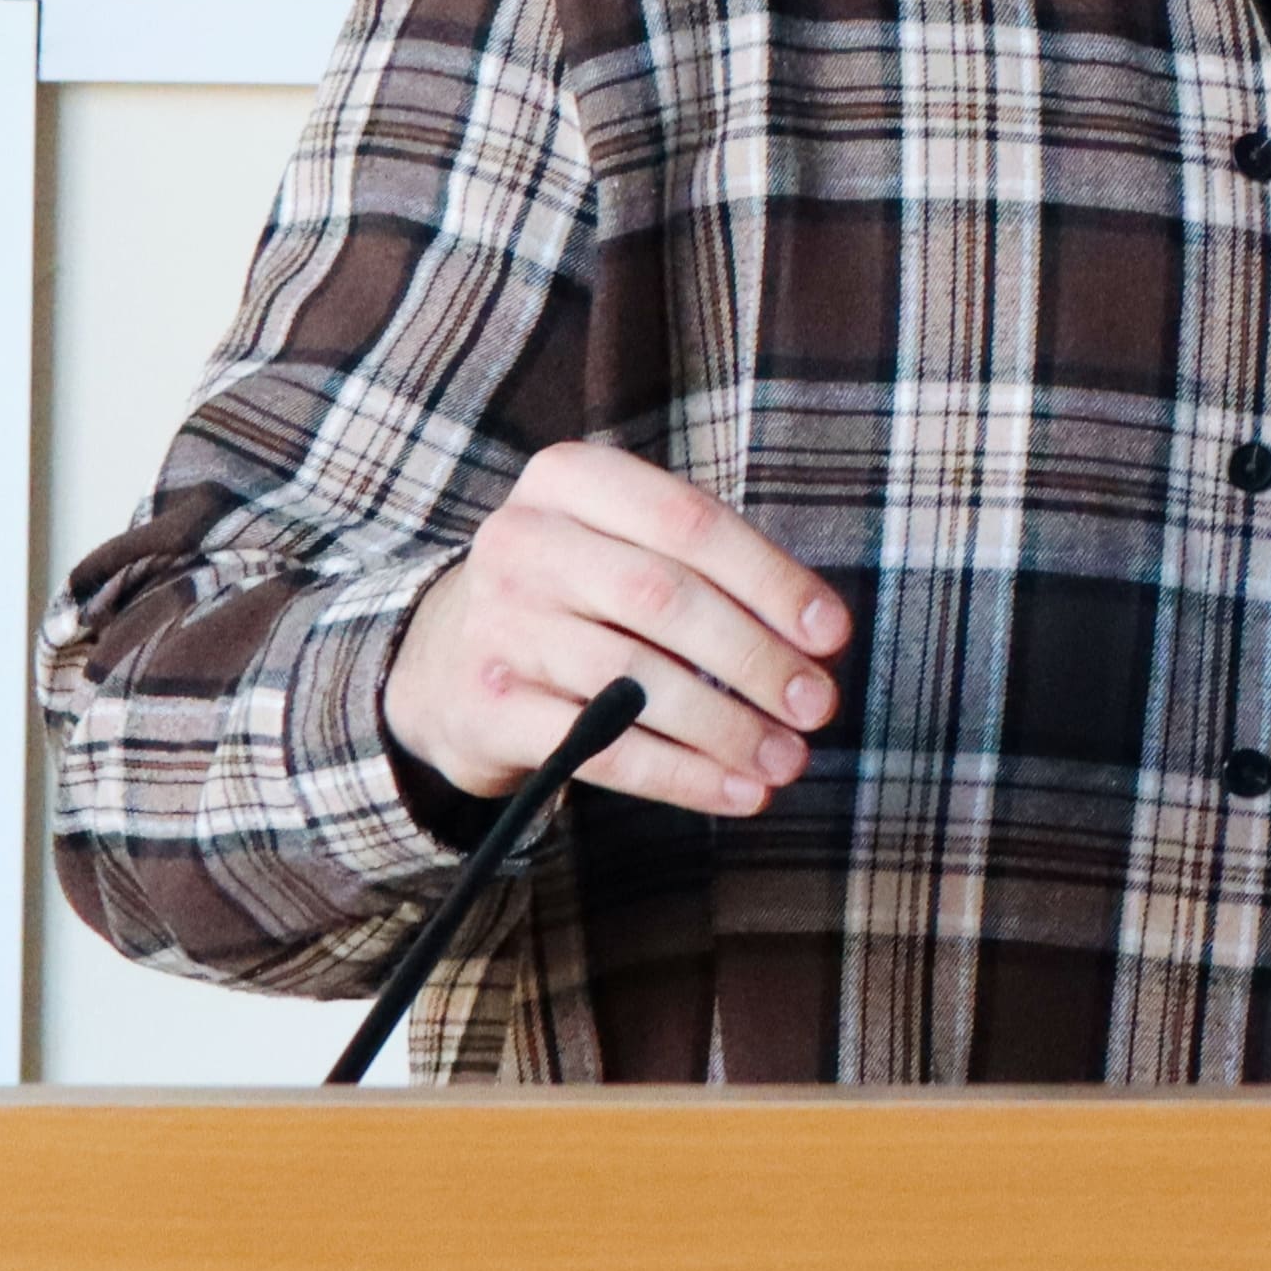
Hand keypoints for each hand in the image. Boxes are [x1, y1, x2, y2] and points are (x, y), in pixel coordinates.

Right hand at [386, 439, 849, 818]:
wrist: (438, 660)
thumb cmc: (571, 594)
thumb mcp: (619, 544)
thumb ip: (706, 567)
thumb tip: (814, 635)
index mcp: (568, 480)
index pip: (689, 522)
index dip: (771, 579)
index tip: (832, 634)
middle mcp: (523, 542)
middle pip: (665, 600)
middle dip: (756, 658)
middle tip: (818, 705)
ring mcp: (497, 626)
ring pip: (633, 680)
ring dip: (726, 727)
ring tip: (788, 757)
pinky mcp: (485, 709)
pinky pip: (599, 748)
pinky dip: (681, 775)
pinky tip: (737, 790)